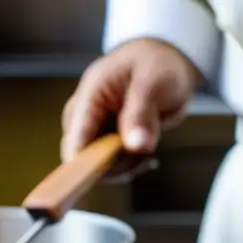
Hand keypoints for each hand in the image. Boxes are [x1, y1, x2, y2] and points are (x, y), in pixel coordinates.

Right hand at [61, 39, 199, 177]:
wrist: (166, 62)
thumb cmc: (157, 65)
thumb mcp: (153, 83)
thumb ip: (142, 114)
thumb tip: (136, 145)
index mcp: (91, 95)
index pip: (76, 134)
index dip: (81, 161)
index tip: (92, 179)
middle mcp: (87, 114)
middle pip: (85, 155)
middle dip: (114, 166)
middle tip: (144, 160)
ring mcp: (98, 128)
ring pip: (102, 164)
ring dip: (128, 166)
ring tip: (149, 153)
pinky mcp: (111, 139)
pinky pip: (116, 164)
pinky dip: (133, 165)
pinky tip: (150, 160)